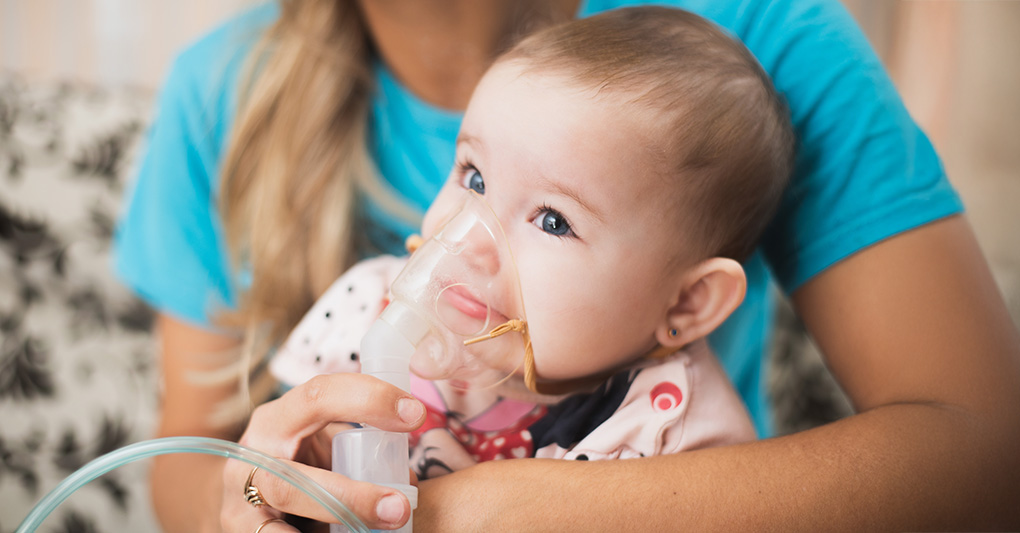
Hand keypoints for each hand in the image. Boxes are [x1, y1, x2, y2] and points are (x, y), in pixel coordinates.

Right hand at [220, 373, 424, 531]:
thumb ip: (359, 454)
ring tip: (382, 527)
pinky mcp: (239, 531)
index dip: (369, 400)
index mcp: (278, 419)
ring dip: (336, 518)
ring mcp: (240, 497)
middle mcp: (253, 454)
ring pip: (285, 507)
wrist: (246, 496)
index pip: (319, 395)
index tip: (415, 415)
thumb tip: (409, 482)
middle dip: (351, 495)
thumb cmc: (299, 468)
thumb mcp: (323, 450)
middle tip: (400, 507)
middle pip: (295, 476)